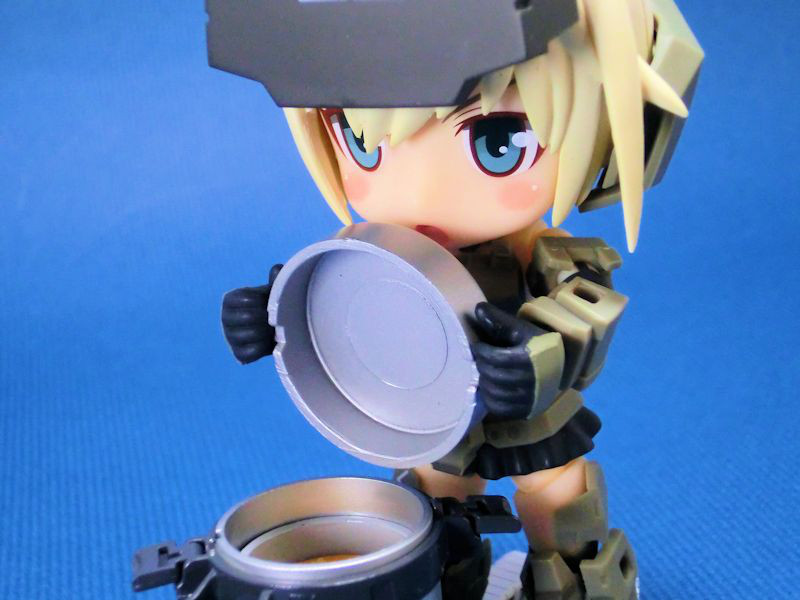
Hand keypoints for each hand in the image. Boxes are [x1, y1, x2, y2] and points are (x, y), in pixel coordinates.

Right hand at [221, 264, 282, 363]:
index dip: (264, 300)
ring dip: (268, 332)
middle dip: (267, 317)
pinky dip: (265, 347)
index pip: (248, 298)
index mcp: (230, 300)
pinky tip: (271, 342)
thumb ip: (276, 281)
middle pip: (249, 317)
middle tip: (276, 318)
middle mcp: (225, 318)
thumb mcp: (272, 293)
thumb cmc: (271, 307)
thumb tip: (278, 268)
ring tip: (275, 329)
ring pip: (250, 334)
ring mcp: (230, 337)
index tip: (270, 302)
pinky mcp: (238, 354)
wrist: (271, 331)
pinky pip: (253, 352)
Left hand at [470, 302, 545, 419]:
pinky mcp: (526, 411)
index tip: (478, 346)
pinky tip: (490, 388)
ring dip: (484, 382)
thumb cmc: (536, 344)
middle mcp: (530, 381)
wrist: (560, 365)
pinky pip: (499, 408)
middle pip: (492, 376)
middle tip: (480, 359)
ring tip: (484, 372)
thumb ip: (499, 320)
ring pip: (494, 393)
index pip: (494, 358)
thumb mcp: (521, 329)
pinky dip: (490, 399)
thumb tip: (477, 309)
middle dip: (481, 365)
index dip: (481, 351)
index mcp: (529, 358)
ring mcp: (529, 399)